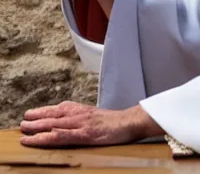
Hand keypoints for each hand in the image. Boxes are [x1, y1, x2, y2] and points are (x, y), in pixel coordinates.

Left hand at [20, 101, 163, 147]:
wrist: (131, 121)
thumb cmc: (114, 122)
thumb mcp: (96, 116)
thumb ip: (81, 117)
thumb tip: (67, 123)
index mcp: (82, 110)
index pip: (59, 109)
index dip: (43, 111)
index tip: (30, 114)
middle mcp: (80, 114)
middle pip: (54, 116)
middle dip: (37, 119)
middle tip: (22, 122)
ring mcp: (83, 124)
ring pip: (57, 125)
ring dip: (40, 127)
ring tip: (26, 131)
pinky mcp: (87, 134)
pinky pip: (68, 136)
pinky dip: (56, 135)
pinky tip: (47, 136)